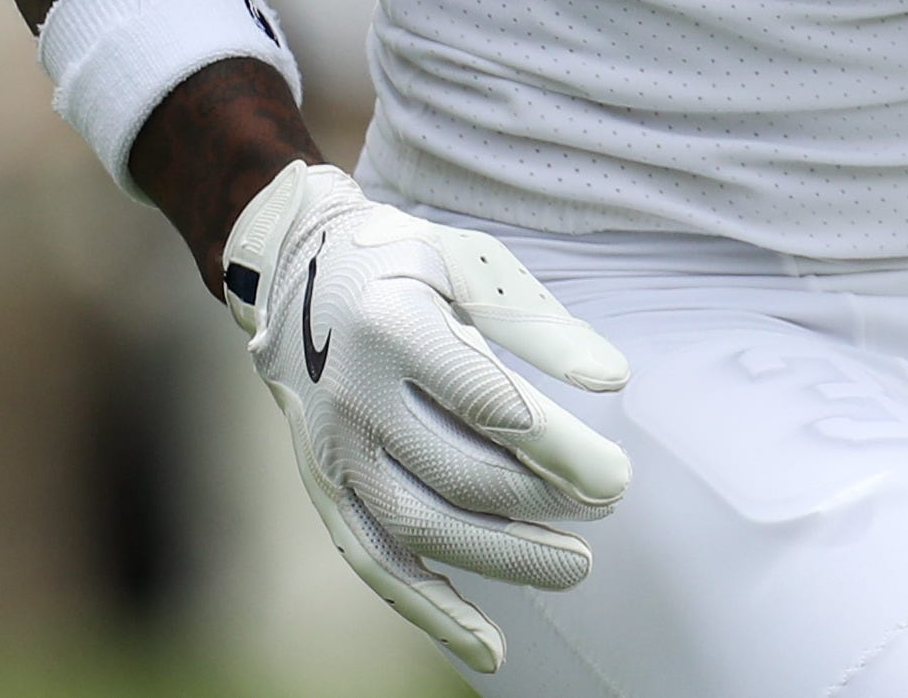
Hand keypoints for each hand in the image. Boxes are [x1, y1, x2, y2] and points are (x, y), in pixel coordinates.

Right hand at [222, 161, 630, 672]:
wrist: (292, 270)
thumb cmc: (400, 264)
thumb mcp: (465, 261)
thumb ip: (535, 318)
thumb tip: (613, 377)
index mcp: (391, 324)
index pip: (487, 403)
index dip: (559, 449)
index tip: (616, 476)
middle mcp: (353, 394)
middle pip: (460, 475)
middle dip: (543, 504)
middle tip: (606, 508)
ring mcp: (333, 449)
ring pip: (421, 530)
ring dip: (505, 560)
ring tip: (573, 567)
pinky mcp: (324, 488)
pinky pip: (375, 564)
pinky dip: (431, 611)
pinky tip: (490, 645)